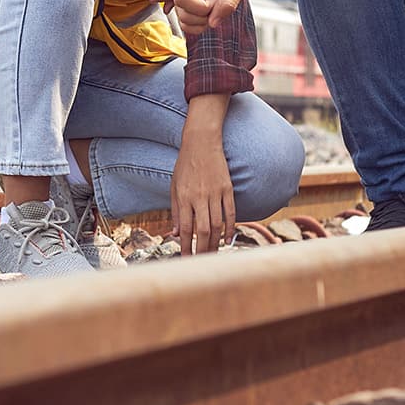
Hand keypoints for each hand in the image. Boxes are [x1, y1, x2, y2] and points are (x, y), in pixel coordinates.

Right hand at [146, 0, 253, 36]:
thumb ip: (228, 2)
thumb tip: (212, 21)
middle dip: (200, 8)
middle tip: (216, 3)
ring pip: (181, 14)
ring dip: (200, 19)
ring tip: (214, 9)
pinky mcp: (186, 7)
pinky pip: (184, 23)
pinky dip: (197, 27)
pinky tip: (207, 19)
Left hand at [170, 118, 233, 255]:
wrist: (202, 143)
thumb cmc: (185, 166)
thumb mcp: (174, 187)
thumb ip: (175, 211)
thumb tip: (174, 234)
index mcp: (184, 197)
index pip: (185, 228)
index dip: (185, 246)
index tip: (185, 259)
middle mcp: (200, 196)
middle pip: (203, 230)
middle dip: (202, 249)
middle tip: (201, 262)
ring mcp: (216, 192)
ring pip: (218, 224)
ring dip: (215, 242)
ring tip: (212, 254)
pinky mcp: (228, 188)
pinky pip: (230, 212)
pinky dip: (230, 228)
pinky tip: (227, 239)